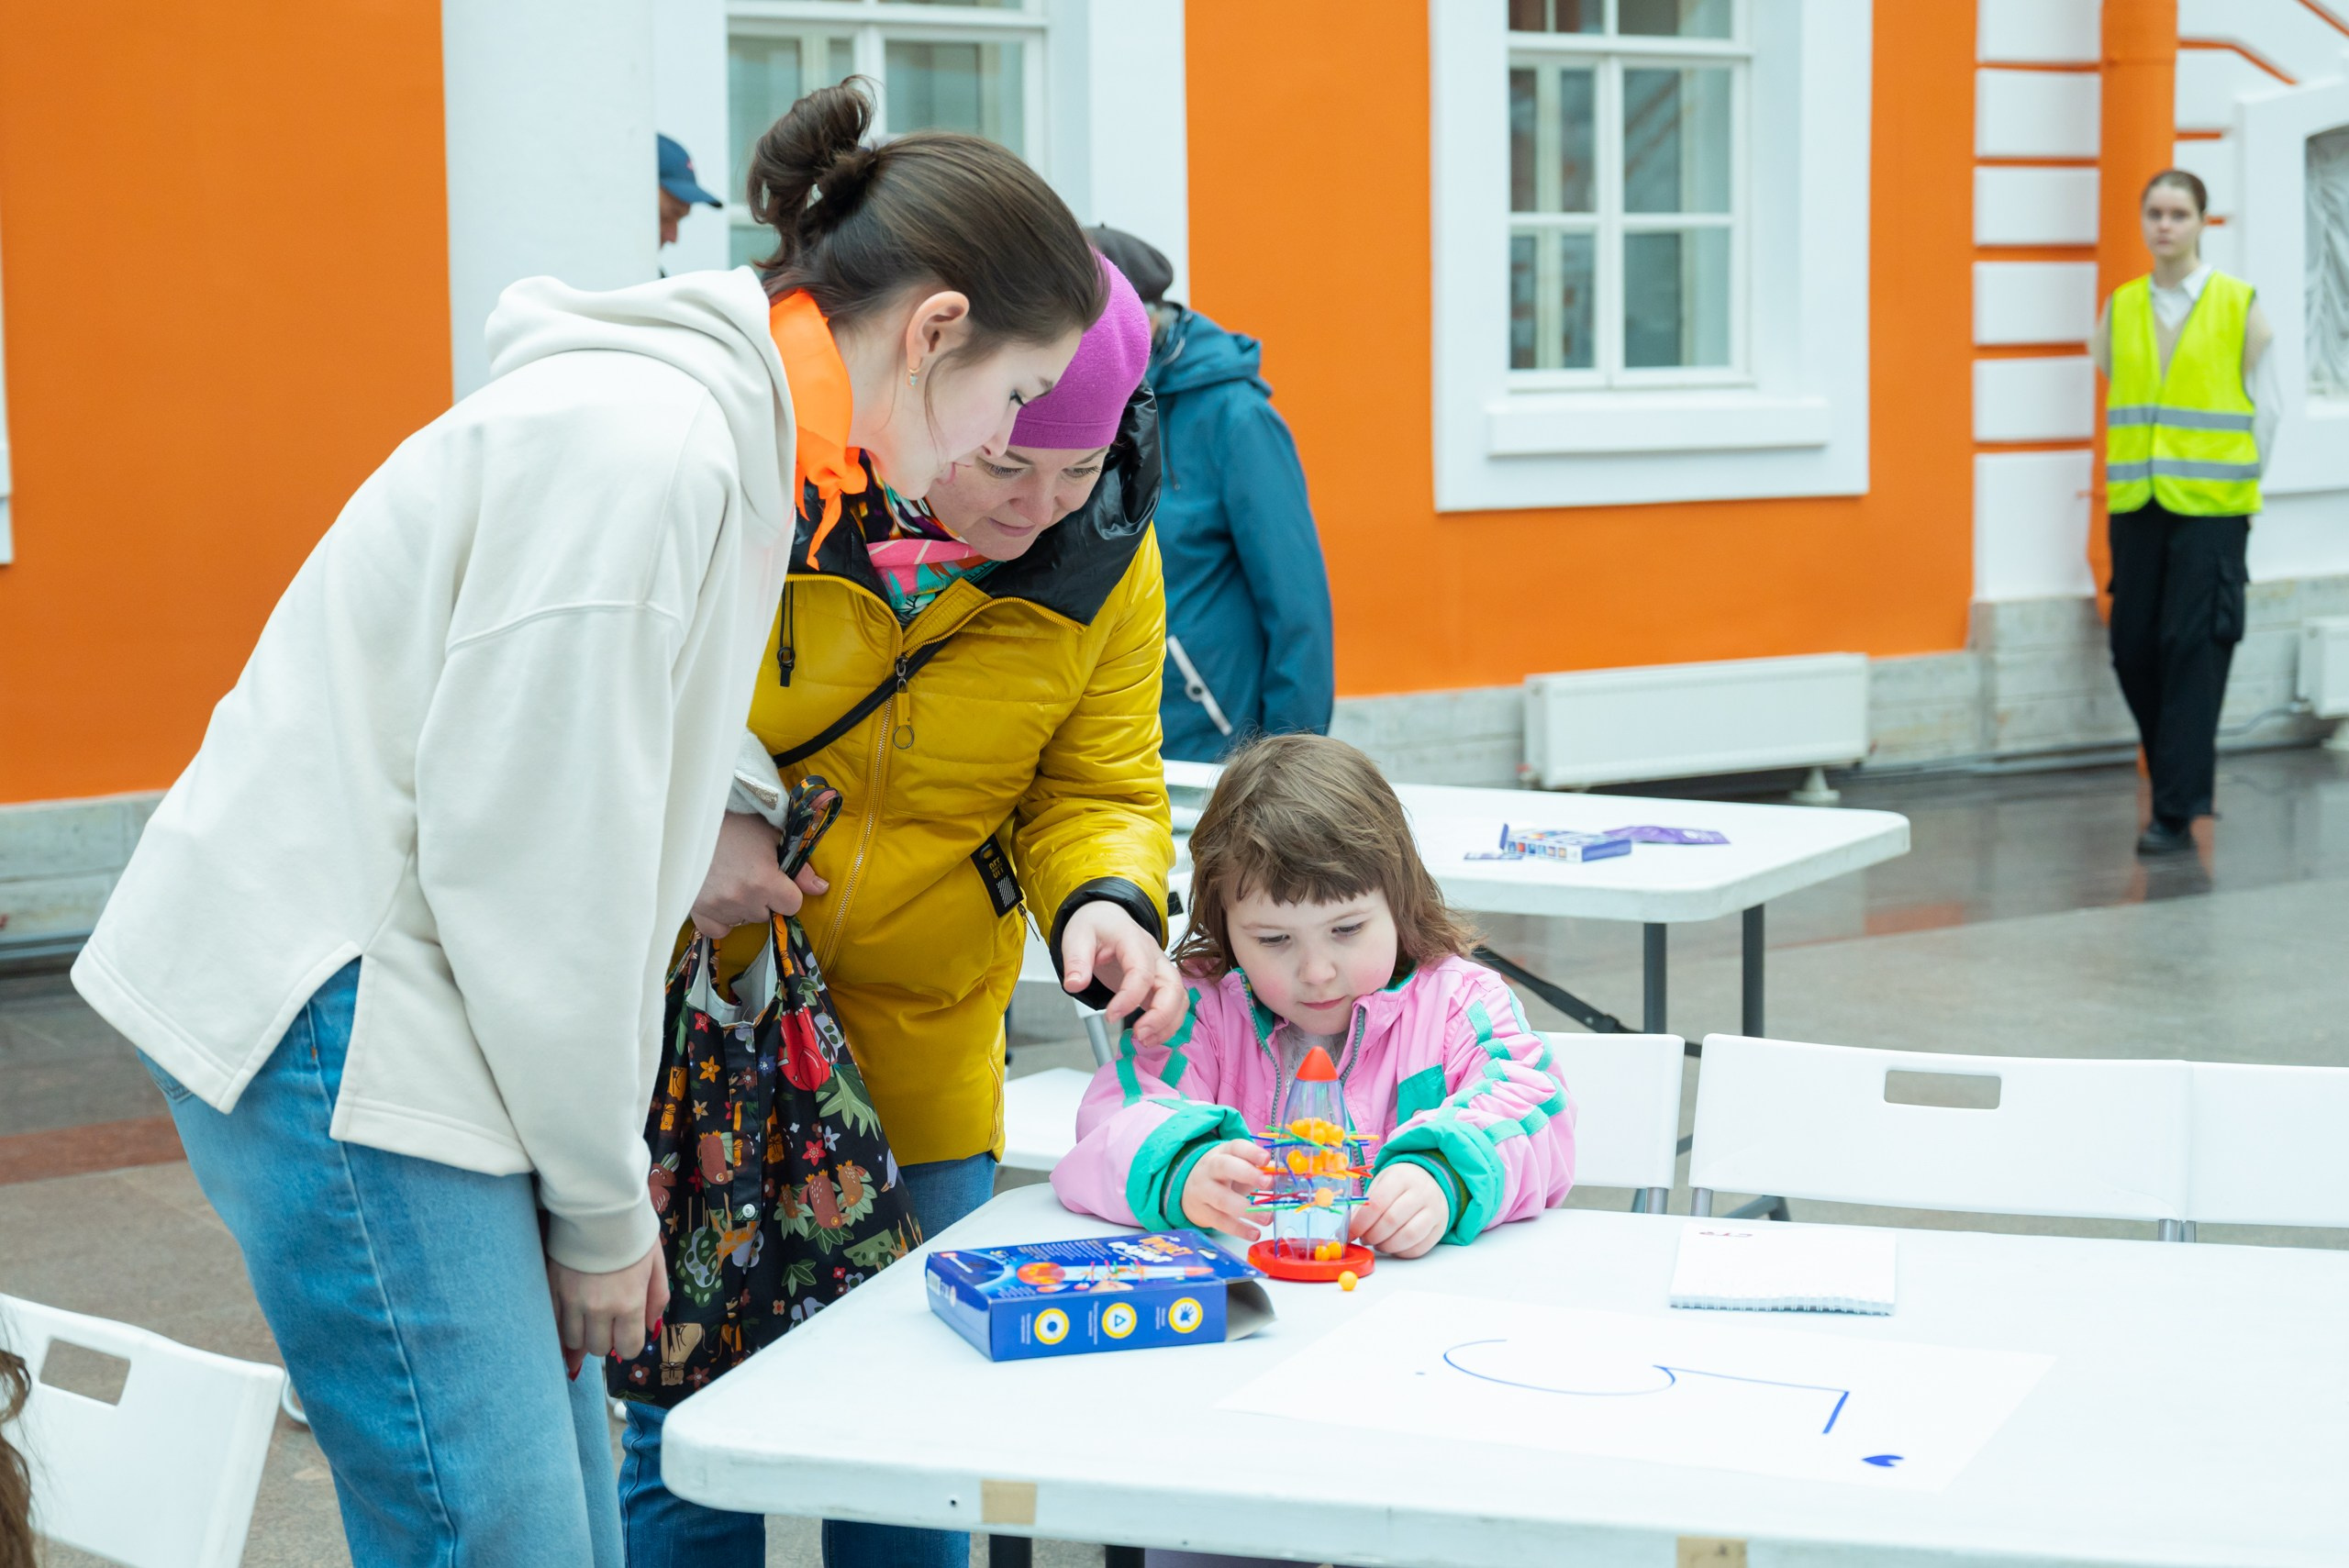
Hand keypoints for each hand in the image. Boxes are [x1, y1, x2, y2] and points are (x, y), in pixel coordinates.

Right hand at [548, 1243, 669, 1378]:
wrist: (600, 1204)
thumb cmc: (633, 1233)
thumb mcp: (656, 1265)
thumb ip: (656, 1300)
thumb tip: (650, 1329)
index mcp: (629, 1303)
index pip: (627, 1348)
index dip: (629, 1343)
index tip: (628, 1333)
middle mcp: (599, 1308)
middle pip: (598, 1348)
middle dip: (606, 1339)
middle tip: (609, 1322)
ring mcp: (571, 1300)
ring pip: (572, 1340)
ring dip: (582, 1334)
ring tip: (588, 1318)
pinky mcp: (551, 1288)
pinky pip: (551, 1324)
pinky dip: (559, 1328)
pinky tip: (566, 1323)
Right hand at [692, 812, 825, 937]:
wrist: (689, 821)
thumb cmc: (734, 822)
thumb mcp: (771, 835)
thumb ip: (799, 866)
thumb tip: (821, 888)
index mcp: (764, 880)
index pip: (792, 905)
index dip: (788, 892)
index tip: (778, 879)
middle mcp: (742, 899)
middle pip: (767, 913)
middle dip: (765, 898)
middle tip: (751, 874)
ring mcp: (718, 908)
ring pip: (745, 920)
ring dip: (744, 907)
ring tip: (732, 880)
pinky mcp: (698, 912)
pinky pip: (719, 930)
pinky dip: (723, 919)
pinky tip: (721, 900)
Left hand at [1060, 900, 1183, 1046]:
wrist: (1107, 918)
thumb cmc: (1096, 926)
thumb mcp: (1077, 937)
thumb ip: (1076, 960)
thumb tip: (1075, 984)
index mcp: (1133, 940)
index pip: (1141, 971)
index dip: (1129, 997)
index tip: (1109, 1015)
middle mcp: (1154, 955)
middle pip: (1173, 986)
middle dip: (1161, 1016)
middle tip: (1139, 1035)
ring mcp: (1160, 970)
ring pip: (1180, 998)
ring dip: (1168, 1023)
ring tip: (1145, 1041)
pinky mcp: (1159, 984)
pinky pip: (1175, 1004)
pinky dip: (1169, 1024)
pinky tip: (1150, 1037)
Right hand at [1181, 1138, 1269, 1241]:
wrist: (1189, 1192)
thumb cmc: (1223, 1177)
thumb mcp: (1237, 1166)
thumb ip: (1260, 1169)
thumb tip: (1284, 1174)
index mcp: (1223, 1153)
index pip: (1236, 1147)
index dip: (1251, 1152)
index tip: (1266, 1159)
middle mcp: (1210, 1168)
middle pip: (1224, 1166)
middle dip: (1247, 1174)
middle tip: (1268, 1183)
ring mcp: (1203, 1191)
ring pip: (1222, 1199)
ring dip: (1246, 1210)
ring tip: (1268, 1218)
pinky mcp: (1202, 1212)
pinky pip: (1220, 1221)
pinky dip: (1239, 1229)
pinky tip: (1254, 1233)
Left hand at [1352, 1164, 1447, 1258]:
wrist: (1430, 1181)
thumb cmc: (1399, 1185)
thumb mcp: (1381, 1183)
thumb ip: (1365, 1204)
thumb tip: (1348, 1230)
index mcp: (1401, 1177)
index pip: (1377, 1204)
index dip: (1360, 1223)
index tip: (1350, 1233)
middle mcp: (1421, 1191)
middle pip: (1392, 1221)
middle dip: (1372, 1235)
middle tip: (1365, 1239)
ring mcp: (1434, 1209)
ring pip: (1408, 1236)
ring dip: (1387, 1246)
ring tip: (1378, 1243)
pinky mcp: (1440, 1226)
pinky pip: (1420, 1247)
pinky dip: (1402, 1252)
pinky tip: (1393, 1247)